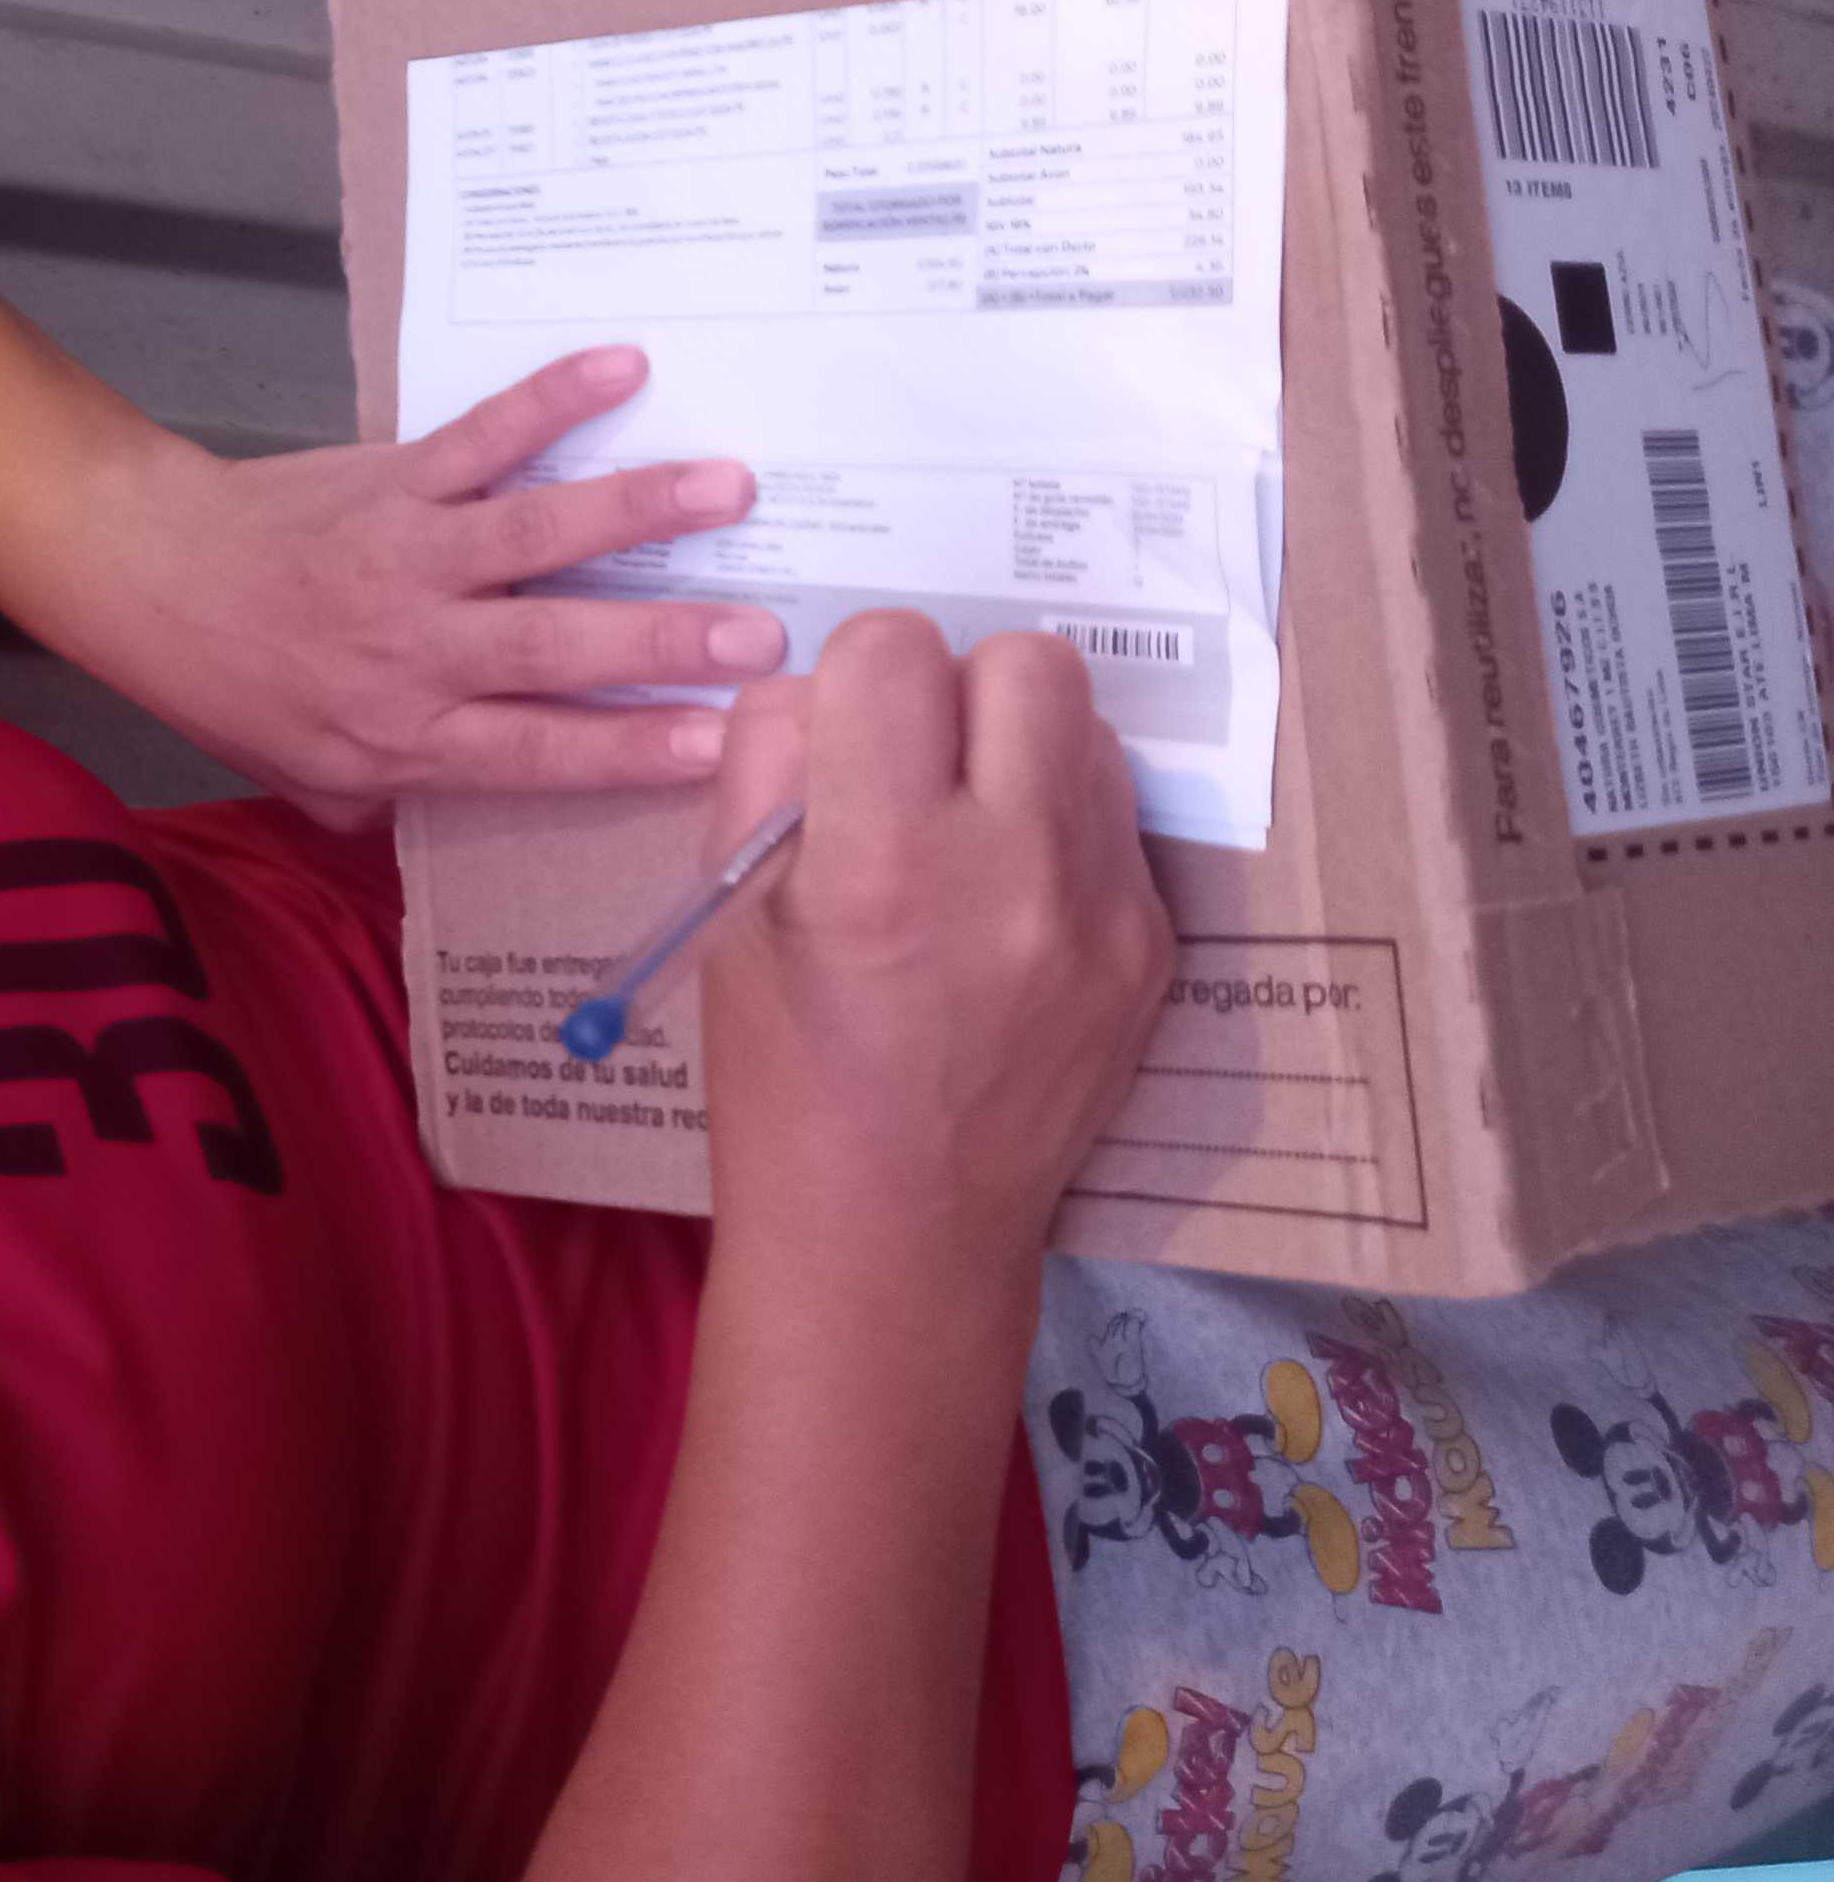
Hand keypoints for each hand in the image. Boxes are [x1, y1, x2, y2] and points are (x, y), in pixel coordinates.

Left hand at [36, 347, 784, 826]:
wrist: (154, 579)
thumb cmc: (240, 689)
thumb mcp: (312, 780)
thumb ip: (401, 805)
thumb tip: (490, 832)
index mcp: (406, 736)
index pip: (537, 754)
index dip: (630, 750)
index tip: (723, 746)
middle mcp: (417, 651)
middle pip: (556, 650)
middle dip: (664, 644)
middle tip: (764, 635)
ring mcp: (411, 556)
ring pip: (537, 534)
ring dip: (637, 509)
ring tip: (730, 486)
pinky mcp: (397, 478)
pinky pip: (483, 435)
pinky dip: (551, 397)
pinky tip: (622, 366)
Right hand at [697, 612, 1170, 1283]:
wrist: (896, 1234)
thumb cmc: (780, 1073)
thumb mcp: (728, 909)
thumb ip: (768, 765)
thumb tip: (830, 685)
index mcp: (880, 860)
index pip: (894, 647)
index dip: (856, 676)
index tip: (843, 738)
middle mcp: (1012, 870)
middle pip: (1026, 660)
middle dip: (959, 691)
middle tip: (917, 769)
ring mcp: (1103, 912)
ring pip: (1088, 727)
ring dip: (1021, 750)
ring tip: (969, 833)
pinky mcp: (1154, 948)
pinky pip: (1116, 817)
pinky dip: (1060, 829)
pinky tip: (1010, 905)